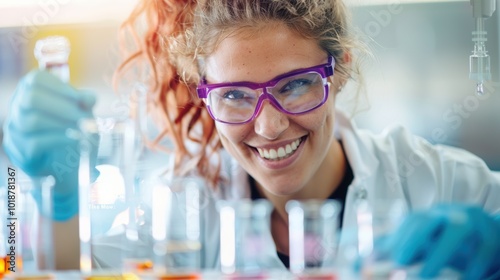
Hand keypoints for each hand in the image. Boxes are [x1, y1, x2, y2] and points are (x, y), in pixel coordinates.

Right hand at [2, 70, 94, 220]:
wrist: (68, 164)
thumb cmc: (73, 130)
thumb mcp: (83, 112)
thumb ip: (85, 102)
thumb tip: (89, 98)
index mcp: (31, 91)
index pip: (36, 79)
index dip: (60, 87)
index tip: (81, 100)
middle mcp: (18, 107)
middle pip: (31, 98)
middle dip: (62, 107)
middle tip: (84, 118)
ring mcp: (14, 130)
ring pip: (31, 121)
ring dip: (62, 124)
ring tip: (82, 129)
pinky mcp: (19, 151)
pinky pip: (35, 143)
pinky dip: (59, 140)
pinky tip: (74, 140)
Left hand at [381, 203, 499, 278]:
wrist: (490, 235)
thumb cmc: (449, 241)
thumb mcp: (423, 244)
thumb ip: (395, 251)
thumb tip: (361, 261)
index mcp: (432, 216)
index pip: (412, 220)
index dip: (398, 236)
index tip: (388, 255)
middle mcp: (450, 215)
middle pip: (429, 219)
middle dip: (413, 238)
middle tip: (400, 260)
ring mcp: (473, 224)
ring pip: (457, 231)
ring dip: (440, 253)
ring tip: (425, 274)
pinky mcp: (493, 239)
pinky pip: (483, 251)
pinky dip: (473, 267)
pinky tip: (465, 278)